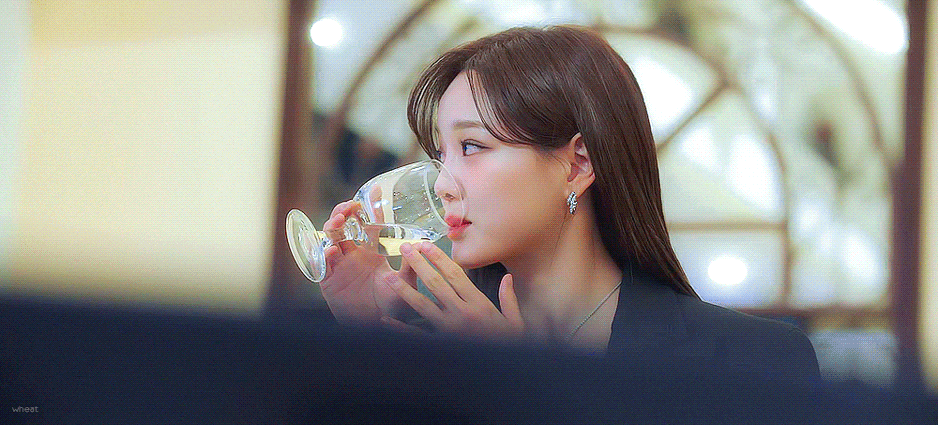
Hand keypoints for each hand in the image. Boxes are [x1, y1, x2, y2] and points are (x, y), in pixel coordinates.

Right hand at [319, 201, 415, 324]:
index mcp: (371, 252)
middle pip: (344, 226)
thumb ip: (411, 266)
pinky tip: (331, 250)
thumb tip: (420, 246)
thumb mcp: (406, 284)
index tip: (375, 190)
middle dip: (344, 212)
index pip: (369, 225)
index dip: (371, 208)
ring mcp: (340, 265)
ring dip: (332, 228)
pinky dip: (325, 255)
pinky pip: (323, 264)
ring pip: (331, 239)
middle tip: (350, 206)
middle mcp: (353, 255)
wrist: (377, 326)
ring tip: (339, 222)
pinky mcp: (329, 280)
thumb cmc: (393, 305)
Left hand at [381, 241, 523, 339]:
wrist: (502, 371)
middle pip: (436, 284)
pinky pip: (417, 335)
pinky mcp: (441, 344)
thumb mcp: (515, 322)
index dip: (440, 258)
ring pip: (422, 304)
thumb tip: (507, 277)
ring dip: (404, 289)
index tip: (427, 245)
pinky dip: (401, 329)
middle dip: (419, 264)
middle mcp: (461, 313)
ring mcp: (448, 329)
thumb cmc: (509, 344)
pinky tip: (386, 320)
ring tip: (388, 277)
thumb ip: (508, 298)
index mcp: (478, 304)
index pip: (455, 275)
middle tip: (406, 248)